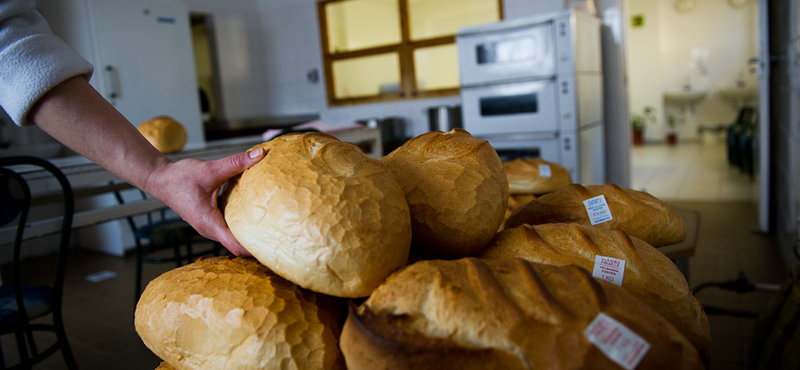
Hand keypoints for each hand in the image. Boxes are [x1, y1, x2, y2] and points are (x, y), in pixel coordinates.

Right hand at [144, 147, 265, 255]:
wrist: (160, 179)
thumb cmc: (180, 177)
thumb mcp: (210, 169)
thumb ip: (236, 163)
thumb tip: (260, 154)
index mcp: (209, 222)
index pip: (235, 245)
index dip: (254, 248)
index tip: (272, 247)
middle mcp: (209, 229)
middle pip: (237, 245)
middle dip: (257, 242)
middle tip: (280, 235)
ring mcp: (209, 226)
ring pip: (233, 236)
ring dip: (249, 233)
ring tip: (272, 227)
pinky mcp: (210, 220)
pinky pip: (229, 227)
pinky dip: (241, 224)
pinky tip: (255, 215)